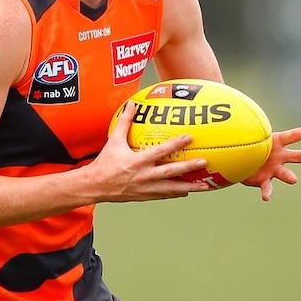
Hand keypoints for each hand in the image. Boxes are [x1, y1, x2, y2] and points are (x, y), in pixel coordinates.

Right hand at [89, 101, 210, 201]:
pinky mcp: (145, 196)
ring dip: (189, 186)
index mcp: (136, 161)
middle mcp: (143, 176)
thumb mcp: (114, 140)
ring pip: (171, 188)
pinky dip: (177, 193)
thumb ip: (124, 122)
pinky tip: (188, 190)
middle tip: (204, 162)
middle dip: (188, 167)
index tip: (189, 138)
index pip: (160, 151)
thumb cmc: (105, 162)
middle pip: (170, 172)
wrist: (95, 185)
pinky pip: (164, 195)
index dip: (175, 144)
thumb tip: (132, 104)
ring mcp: (145, 188)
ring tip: (205, 185)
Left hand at [242, 125, 300, 200]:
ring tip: (293, 179)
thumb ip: (243, 119)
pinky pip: (267, 187)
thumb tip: (231, 96)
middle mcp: (280, 157)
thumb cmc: (249, 143)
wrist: (243, 160)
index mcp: (277, 142)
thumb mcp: (247, 130)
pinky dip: (267, 192)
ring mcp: (274, 169)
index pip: (293, 136)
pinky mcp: (264, 181)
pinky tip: (266, 197)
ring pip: (285, 174)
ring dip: (289, 176)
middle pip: (295, 156)